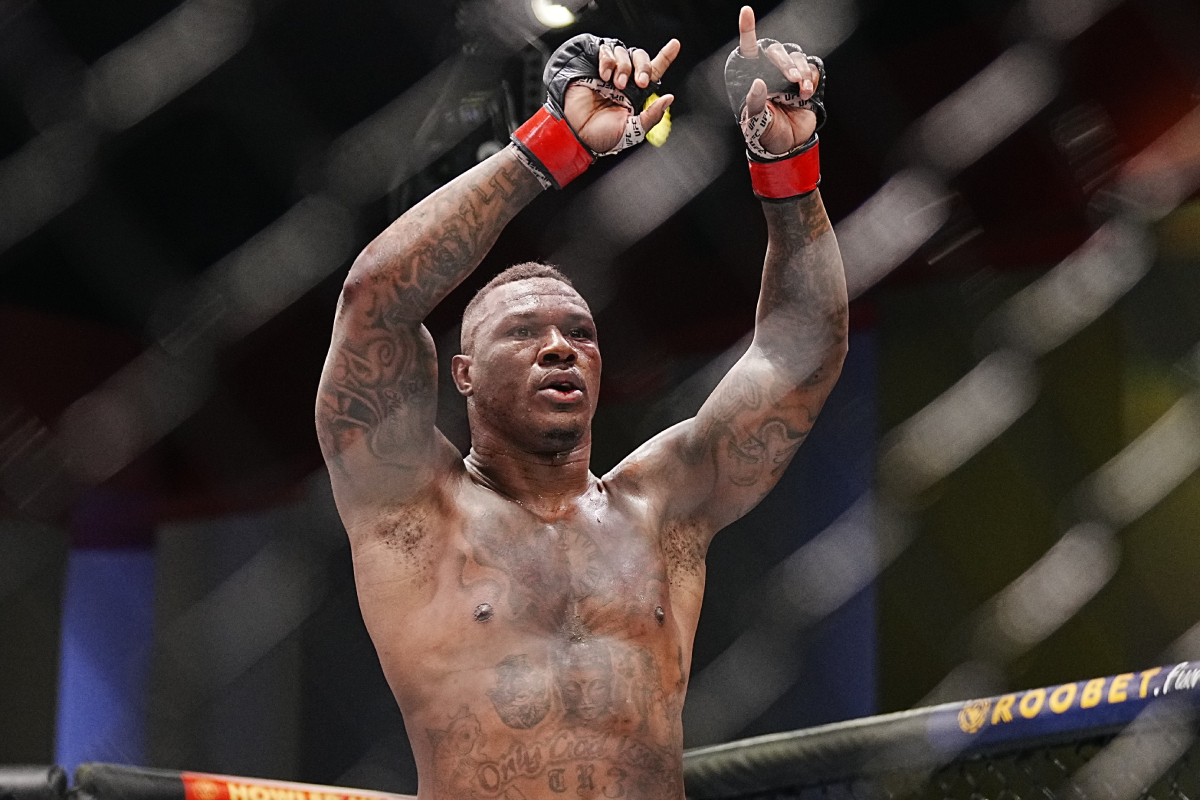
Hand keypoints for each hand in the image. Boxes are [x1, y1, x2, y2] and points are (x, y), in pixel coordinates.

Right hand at [563, 38, 679, 153]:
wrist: (577, 133)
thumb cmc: (602, 136)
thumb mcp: (633, 131)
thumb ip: (651, 116)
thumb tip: (669, 99)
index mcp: (636, 94)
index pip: (654, 72)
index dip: (665, 56)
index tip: (675, 45)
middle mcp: (624, 81)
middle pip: (641, 58)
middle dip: (643, 66)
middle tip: (638, 82)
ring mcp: (610, 73)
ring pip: (624, 53)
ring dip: (624, 67)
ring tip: (615, 84)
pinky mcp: (594, 67)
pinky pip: (606, 51)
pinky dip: (608, 61)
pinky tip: (604, 77)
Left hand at [738, 6, 819, 154]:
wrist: (787, 146)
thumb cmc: (765, 132)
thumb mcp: (757, 121)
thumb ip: (755, 103)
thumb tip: (758, 83)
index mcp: (752, 78)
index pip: (748, 50)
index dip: (747, 30)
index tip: (746, 11)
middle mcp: (769, 73)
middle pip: (776, 51)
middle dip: (784, 62)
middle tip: (791, 77)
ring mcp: (788, 76)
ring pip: (795, 57)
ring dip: (799, 69)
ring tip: (799, 88)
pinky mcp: (806, 82)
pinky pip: (811, 69)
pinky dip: (810, 78)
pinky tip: (805, 92)